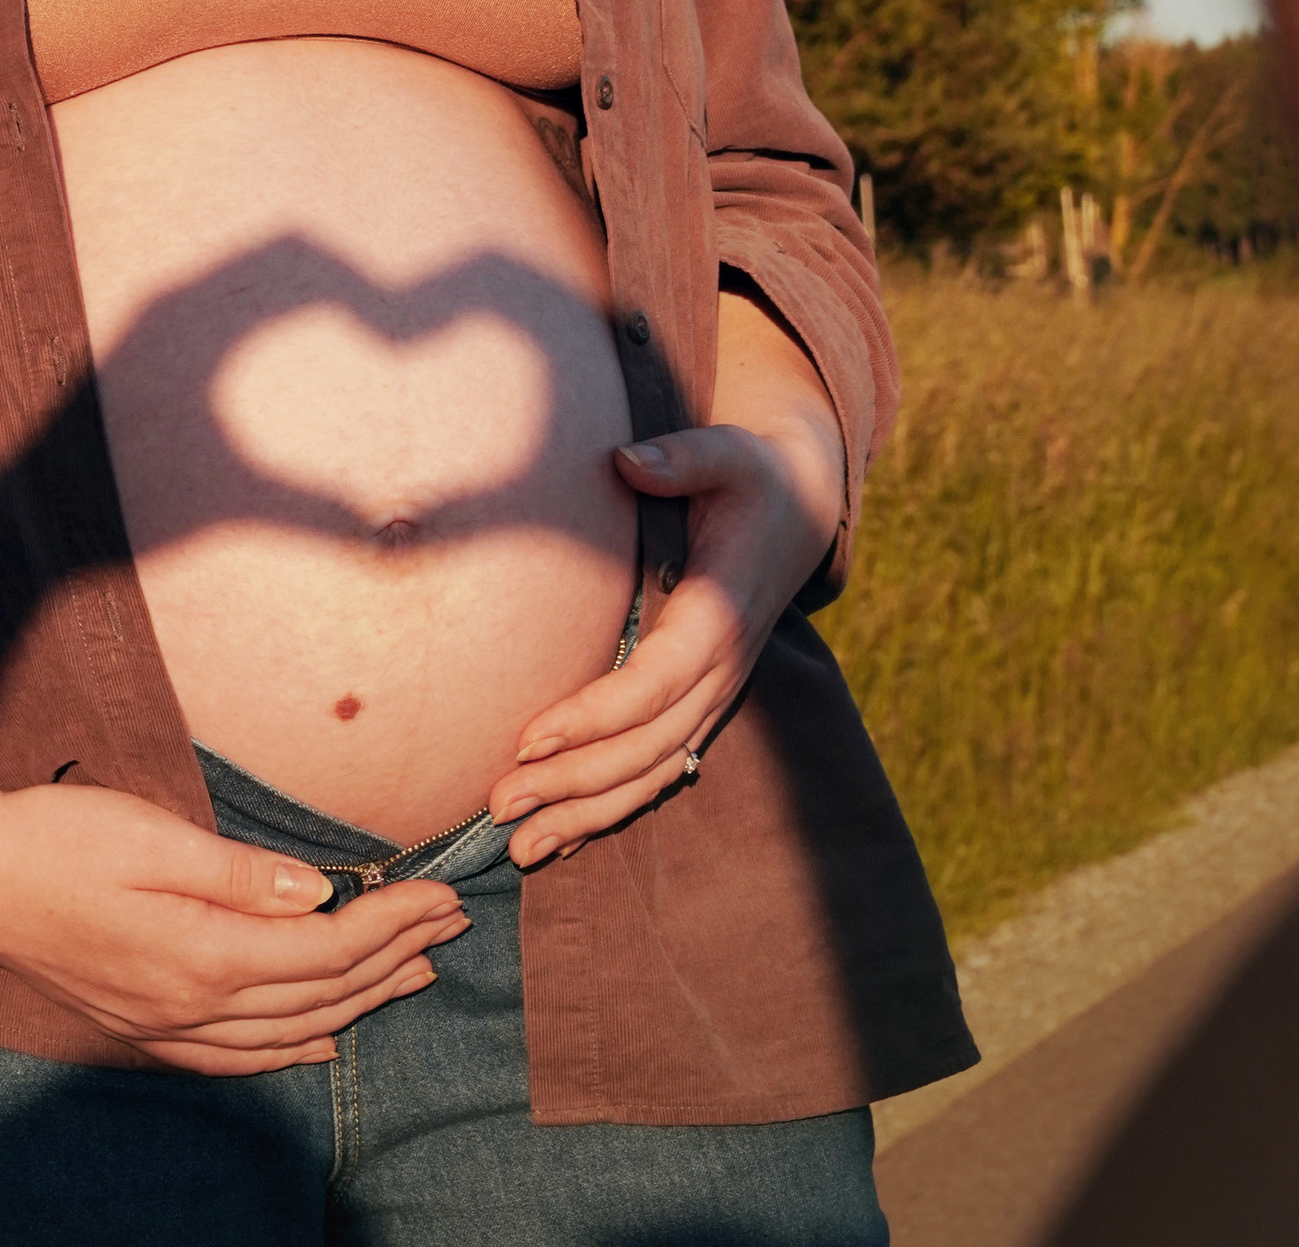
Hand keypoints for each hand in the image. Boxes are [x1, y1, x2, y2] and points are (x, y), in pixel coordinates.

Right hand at [0, 734, 464, 1072]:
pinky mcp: (143, 1027)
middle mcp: (192, 1006)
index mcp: (202, 954)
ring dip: (357, 1005)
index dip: (392, 924)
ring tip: (409, 977)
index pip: (325, 949)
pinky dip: (288, 1053)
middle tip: (449, 928)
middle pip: (319, 996)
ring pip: (286, 1034)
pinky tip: (317, 1043)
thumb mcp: (152, 835)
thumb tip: (317, 893)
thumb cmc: (59, 838)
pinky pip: (235, 1058)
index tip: (441, 896)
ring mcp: (165, 1026)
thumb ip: (239, 873)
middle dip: (393, 960)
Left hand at [491, 390, 846, 868]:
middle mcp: (723, 670)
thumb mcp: (727, 452)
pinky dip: (613, 806)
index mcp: (720, 615)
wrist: (800, 510)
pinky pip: (662, 769)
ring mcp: (717, 695)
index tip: (528, 738)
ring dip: (586, 812)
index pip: (653, 683)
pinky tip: (563, 835)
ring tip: (519, 846)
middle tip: (499, 805)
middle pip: (646, 746)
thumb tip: (627, 461)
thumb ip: (679, 457)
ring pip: (653, 773)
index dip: (593, 716)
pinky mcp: (704, 704)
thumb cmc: (750, 477)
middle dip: (573, 782)